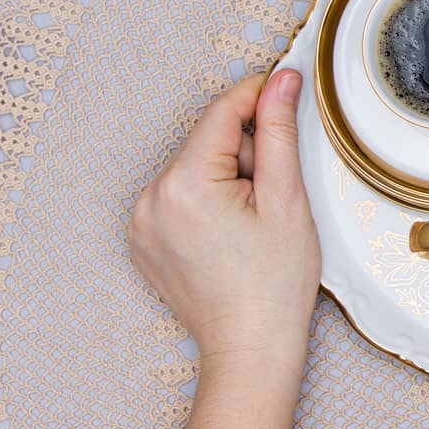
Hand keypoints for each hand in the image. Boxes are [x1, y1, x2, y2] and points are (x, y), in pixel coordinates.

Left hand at [129, 70, 319, 368]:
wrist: (251, 347)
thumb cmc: (274, 284)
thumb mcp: (287, 199)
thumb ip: (279, 132)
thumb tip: (281, 81)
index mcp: (184, 184)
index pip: (222, 113)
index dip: (258, 95)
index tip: (285, 86)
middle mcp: (150, 198)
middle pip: (208, 143)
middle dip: (246, 154)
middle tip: (276, 196)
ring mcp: (141, 221)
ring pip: (194, 169)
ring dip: (228, 179)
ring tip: (254, 223)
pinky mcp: (143, 239)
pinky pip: (180, 197)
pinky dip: (208, 202)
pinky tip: (232, 235)